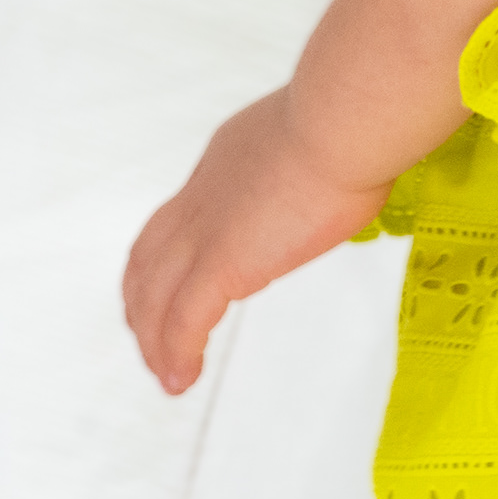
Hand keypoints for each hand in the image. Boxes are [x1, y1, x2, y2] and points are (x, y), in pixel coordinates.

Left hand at [121, 83, 394, 393]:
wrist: (343, 119)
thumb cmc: (354, 122)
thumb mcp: (323, 140)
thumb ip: (315, 166)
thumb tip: (340, 176)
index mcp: (227, 158)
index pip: (183, 211)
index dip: (173, 252)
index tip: (182, 280)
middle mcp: (204, 192)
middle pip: (148, 254)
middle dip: (143, 299)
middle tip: (151, 336)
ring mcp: (207, 229)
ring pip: (153, 293)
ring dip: (153, 338)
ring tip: (165, 373)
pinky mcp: (222, 263)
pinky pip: (183, 322)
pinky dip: (175, 354)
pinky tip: (181, 379)